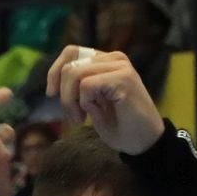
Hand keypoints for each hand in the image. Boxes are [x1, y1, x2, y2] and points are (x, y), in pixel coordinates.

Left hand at [46, 46, 161, 153]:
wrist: (144, 142)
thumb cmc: (120, 126)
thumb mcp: (92, 103)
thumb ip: (78, 88)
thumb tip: (55, 82)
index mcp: (106, 62)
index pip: (71, 52)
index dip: (55, 71)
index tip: (51, 94)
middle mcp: (114, 59)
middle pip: (70, 65)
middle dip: (63, 94)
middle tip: (74, 117)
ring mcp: (120, 67)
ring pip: (75, 73)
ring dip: (70, 101)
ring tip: (80, 118)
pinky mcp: (123, 78)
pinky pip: (87, 85)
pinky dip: (83, 103)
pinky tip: (91, 116)